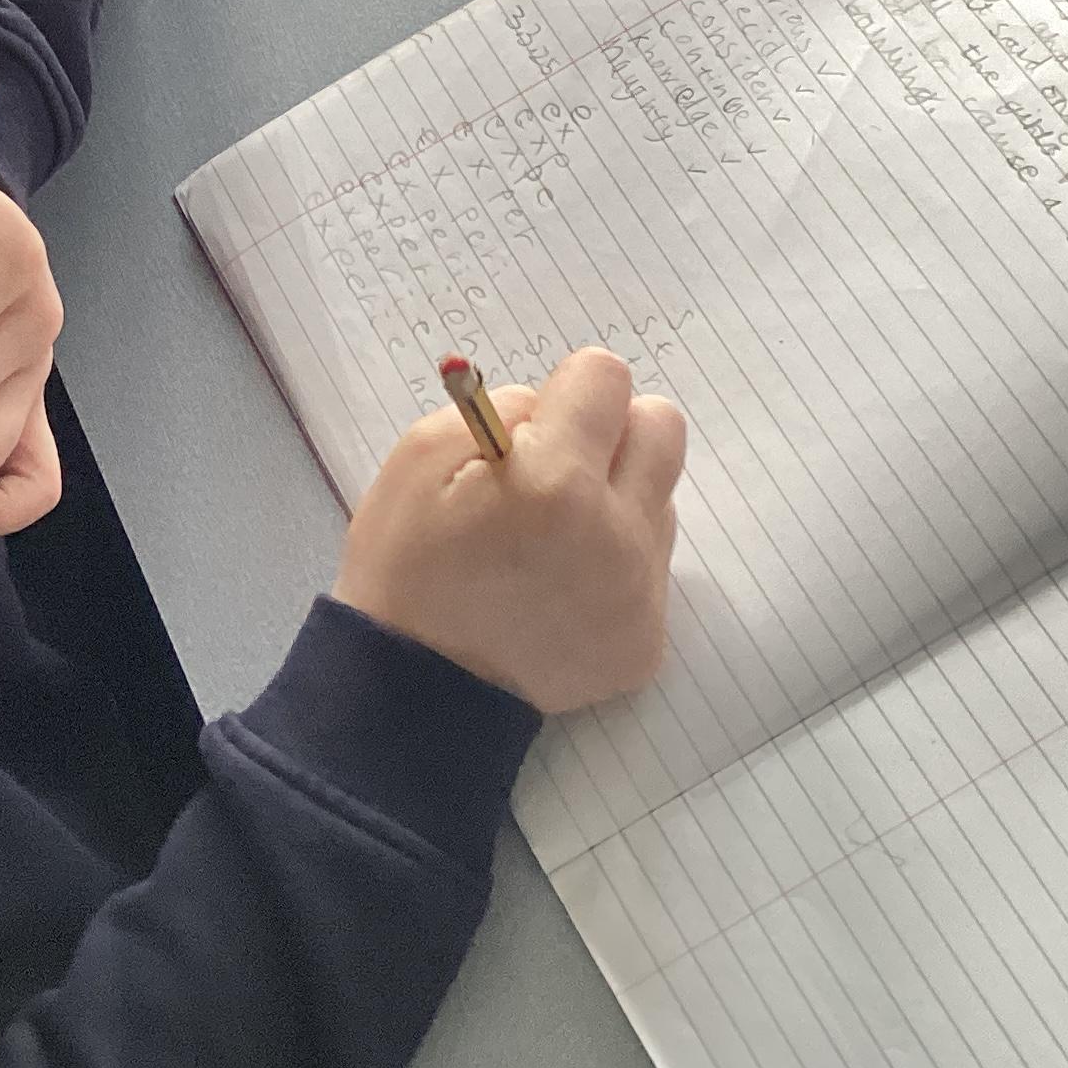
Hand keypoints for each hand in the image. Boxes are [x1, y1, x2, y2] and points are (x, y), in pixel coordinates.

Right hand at [333, 348, 685, 713]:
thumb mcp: (420, 457)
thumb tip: (552, 408)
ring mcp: (639, 595)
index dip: (568, 391)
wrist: (414, 690)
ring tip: (553, 540)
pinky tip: (559, 592)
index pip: (608, 377)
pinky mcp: (646, 643)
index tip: (539, 425)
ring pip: (659, 500)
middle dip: (613, 432)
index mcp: (556, 481)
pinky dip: (614, 567)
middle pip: (662, 428)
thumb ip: (498, 410)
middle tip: (562, 466)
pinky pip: (651, 569)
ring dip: (616, 501)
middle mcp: (617, 534)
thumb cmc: (405, 565)